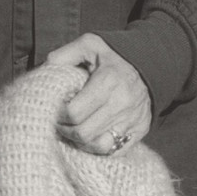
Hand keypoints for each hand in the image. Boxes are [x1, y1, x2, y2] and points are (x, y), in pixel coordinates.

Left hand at [46, 33, 151, 154]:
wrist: (151, 62)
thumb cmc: (113, 55)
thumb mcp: (89, 44)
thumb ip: (65, 54)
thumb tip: (45, 69)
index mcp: (108, 81)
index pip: (74, 113)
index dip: (58, 115)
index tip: (53, 110)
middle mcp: (122, 103)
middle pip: (84, 133)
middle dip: (65, 130)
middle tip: (59, 122)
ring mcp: (133, 119)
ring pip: (98, 146)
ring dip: (80, 142)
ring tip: (73, 129)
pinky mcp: (140, 130)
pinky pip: (114, 151)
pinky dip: (98, 147)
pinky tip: (90, 135)